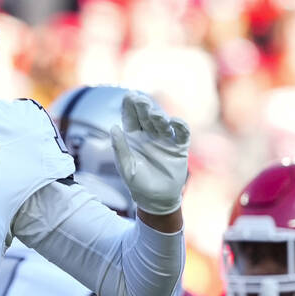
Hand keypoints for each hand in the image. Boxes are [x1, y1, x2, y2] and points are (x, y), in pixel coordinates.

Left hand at [109, 91, 189, 215]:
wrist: (157, 199)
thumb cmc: (137, 183)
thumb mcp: (126, 167)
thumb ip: (120, 148)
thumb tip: (113, 127)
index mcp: (133, 137)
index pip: (130, 116)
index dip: (130, 105)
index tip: (129, 96)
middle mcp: (149, 135)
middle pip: (146, 115)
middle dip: (144, 107)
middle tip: (141, 101)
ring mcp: (164, 139)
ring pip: (163, 122)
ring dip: (159, 117)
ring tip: (155, 116)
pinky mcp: (179, 147)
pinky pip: (181, 133)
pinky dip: (179, 126)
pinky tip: (174, 122)